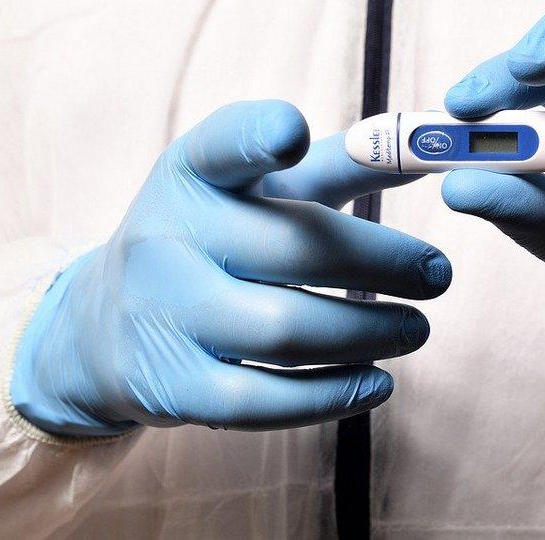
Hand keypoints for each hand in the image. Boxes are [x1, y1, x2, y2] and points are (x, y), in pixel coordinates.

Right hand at [11, 101, 450, 436]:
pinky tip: (380, 381)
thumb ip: (339, 165)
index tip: (294, 133)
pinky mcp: (174, 387)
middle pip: (292, 249)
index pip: (221, 146)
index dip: (258, 137)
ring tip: (418, 329)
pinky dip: (333, 395)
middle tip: (440, 276)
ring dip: (370, 333)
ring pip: (286, 331)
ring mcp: (165, 316)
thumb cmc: (213, 241)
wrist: (104, 327)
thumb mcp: (257, 191)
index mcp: (193, 175)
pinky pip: (264, 401)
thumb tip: (429, 147)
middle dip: (382, 263)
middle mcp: (168, 238)